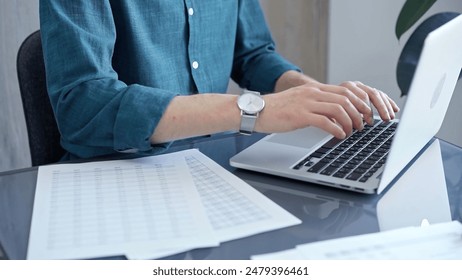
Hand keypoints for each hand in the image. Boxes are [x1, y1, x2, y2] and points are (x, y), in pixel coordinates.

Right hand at [256, 81, 398, 138]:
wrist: (258, 111)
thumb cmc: (279, 110)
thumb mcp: (301, 102)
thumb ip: (318, 105)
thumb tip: (337, 116)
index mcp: (315, 89)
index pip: (346, 91)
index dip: (360, 102)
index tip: (366, 114)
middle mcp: (313, 93)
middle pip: (346, 98)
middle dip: (360, 112)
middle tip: (365, 124)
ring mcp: (306, 103)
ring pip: (339, 108)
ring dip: (351, 121)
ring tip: (353, 131)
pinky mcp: (300, 115)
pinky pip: (325, 121)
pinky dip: (336, 129)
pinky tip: (340, 135)